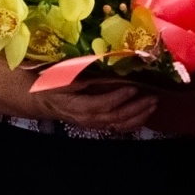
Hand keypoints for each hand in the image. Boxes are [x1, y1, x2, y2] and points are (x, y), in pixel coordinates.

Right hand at [33, 82, 158, 133]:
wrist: (41, 99)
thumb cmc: (50, 84)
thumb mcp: (60, 76)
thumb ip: (80, 74)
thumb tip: (100, 67)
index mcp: (77, 106)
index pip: (100, 105)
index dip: (118, 97)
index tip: (133, 86)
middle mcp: (87, 118)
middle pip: (115, 117)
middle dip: (136, 108)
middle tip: (152, 97)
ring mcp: (93, 123)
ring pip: (119, 124)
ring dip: (139, 115)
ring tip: (153, 104)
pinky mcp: (98, 123)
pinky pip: (118, 127)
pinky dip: (134, 122)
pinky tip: (145, 115)